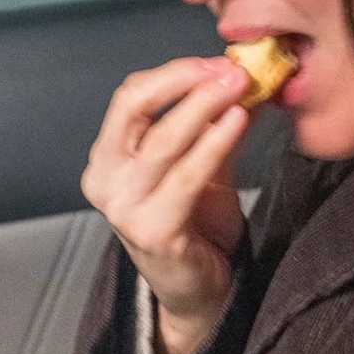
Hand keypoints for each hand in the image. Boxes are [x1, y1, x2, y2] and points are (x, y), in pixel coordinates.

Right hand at [81, 57, 250, 353]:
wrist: (200, 290)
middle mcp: (105, 179)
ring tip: (241, 89)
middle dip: (187, 82)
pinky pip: (186, 177)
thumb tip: (247, 80)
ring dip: (204, 108)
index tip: (218, 63)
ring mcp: (123, 208)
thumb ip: (219, 124)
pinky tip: (238, 123)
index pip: (131, 97)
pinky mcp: (151, 231)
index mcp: (109, 157)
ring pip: (163, 141)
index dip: (175, 73)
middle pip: (136, 109)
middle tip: (232, 71)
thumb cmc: (196, 226)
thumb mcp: (206, 164)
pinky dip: (213, 144)